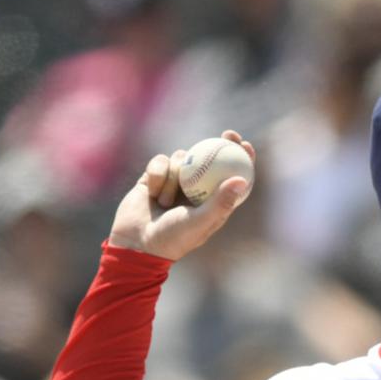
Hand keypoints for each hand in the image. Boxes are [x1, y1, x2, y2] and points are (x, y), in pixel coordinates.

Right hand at [109, 132, 254, 260]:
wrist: (135, 244)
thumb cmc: (172, 239)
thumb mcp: (199, 222)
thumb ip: (220, 203)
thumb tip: (242, 179)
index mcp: (212, 202)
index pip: (231, 176)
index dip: (242, 159)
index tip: (245, 145)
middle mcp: (196, 189)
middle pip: (211, 158)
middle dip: (221, 143)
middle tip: (227, 135)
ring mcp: (175, 182)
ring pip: (182, 158)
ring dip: (174, 176)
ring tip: (165, 203)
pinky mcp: (154, 177)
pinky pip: (160, 162)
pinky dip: (157, 175)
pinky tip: (151, 194)